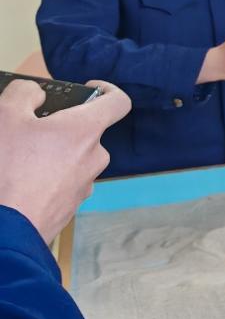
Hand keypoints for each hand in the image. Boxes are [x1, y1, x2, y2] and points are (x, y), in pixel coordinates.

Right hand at [0, 79, 130, 241]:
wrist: (4, 230)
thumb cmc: (6, 172)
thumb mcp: (5, 117)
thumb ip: (24, 94)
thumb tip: (35, 93)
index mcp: (85, 131)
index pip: (118, 102)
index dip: (107, 90)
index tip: (90, 88)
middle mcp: (94, 158)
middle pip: (86, 132)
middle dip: (61, 128)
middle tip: (29, 130)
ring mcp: (84, 184)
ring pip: (73, 158)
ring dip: (52, 154)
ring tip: (18, 159)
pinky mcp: (70, 206)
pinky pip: (63, 181)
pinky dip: (46, 177)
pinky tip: (20, 181)